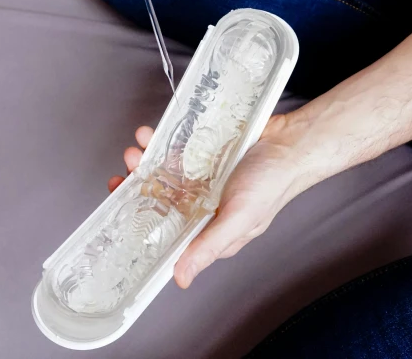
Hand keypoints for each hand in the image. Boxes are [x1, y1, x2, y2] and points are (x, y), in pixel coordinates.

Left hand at [109, 115, 320, 288]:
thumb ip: (209, 246)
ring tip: (139, 143)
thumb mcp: (240, 219)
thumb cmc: (274, 184)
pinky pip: (178, 148)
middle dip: (138, 183)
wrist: (294, 143)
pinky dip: (163, 140)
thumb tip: (180, 279)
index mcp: (208, 229)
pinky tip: (153, 132)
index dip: (139, 221)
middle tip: (126, 168)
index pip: (166, 231)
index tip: (117, 208)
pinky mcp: (206, 153)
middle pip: (160, 197)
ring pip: (164, 170)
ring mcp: (203, 177)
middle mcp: (202, 204)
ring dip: (147, 158)